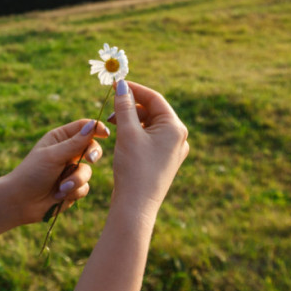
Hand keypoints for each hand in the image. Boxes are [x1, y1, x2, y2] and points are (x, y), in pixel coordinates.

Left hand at [2, 118, 110, 224]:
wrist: (21, 202)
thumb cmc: (32, 174)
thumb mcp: (53, 156)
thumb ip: (75, 143)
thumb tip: (93, 124)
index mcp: (59, 138)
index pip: (83, 127)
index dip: (96, 128)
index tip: (106, 134)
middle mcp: (67, 152)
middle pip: (92, 147)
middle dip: (92, 154)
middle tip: (89, 159)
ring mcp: (70, 170)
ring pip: (88, 171)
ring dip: (75, 180)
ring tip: (60, 188)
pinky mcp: (73, 188)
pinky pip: (85, 187)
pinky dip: (73, 192)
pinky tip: (58, 196)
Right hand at [108, 80, 188, 213]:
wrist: (137, 206)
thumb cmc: (134, 168)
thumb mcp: (127, 133)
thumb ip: (124, 106)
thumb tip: (121, 85)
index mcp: (175, 128)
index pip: (154, 98)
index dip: (134, 89)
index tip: (115, 85)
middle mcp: (179, 137)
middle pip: (153, 110)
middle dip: (131, 106)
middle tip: (111, 107)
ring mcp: (173, 150)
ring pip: (150, 124)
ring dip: (132, 120)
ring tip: (113, 124)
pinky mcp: (164, 160)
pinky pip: (151, 137)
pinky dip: (136, 132)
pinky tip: (122, 137)